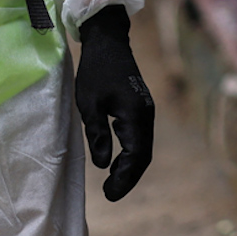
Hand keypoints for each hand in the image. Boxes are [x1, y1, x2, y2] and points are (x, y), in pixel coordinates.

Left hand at [74, 5, 154, 200]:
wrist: (109, 41)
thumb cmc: (95, 70)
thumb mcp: (89, 103)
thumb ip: (97, 133)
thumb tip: (101, 164)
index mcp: (135, 115)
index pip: (135, 155)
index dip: (124, 177)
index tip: (109, 193)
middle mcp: (146, 115)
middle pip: (144, 155)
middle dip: (129, 177)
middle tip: (110, 194)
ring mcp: (146, 111)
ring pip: (144, 147)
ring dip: (131, 167)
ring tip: (112, 183)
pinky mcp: (141, 107)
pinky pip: (141, 137)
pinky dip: (131, 153)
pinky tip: (116, 160)